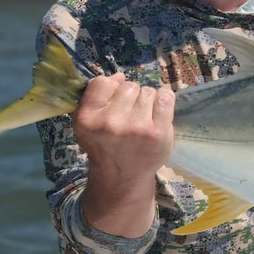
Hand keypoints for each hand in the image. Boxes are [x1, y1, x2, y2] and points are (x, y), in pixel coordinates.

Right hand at [73, 73, 175, 236]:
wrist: (122, 177)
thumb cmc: (107, 146)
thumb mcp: (90, 123)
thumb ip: (98, 97)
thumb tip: (119, 76)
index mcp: (87, 118)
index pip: (102, 82)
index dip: (112, 89)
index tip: (115, 102)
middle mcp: (109, 122)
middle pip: (128, 86)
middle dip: (132, 97)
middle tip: (130, 116)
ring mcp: (136, 127)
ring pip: (147, 91)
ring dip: (148, 101)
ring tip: (143, 119)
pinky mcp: (157, 132)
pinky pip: (165, 97)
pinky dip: (165, 100)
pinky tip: (160, 111)